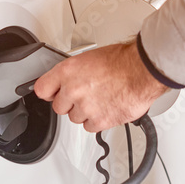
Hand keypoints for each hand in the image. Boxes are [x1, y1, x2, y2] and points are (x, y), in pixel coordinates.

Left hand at [34, 41, 168, 131]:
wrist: (142, 71)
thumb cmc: (122, 60)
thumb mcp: (91, 57)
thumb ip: (75, 72)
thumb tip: (69, 79)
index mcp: (68, 71)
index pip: (42, 89)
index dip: (49, 92)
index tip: (53, 94)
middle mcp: (73, 90)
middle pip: (58, 107)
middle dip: (70, 102)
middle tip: (84, 95)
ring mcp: (86, 107)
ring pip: (75, 118)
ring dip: (85, 112)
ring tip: (100, 99)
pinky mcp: (100, 121)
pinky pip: (90, 127)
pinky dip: (98, 120)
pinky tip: (106, 107)